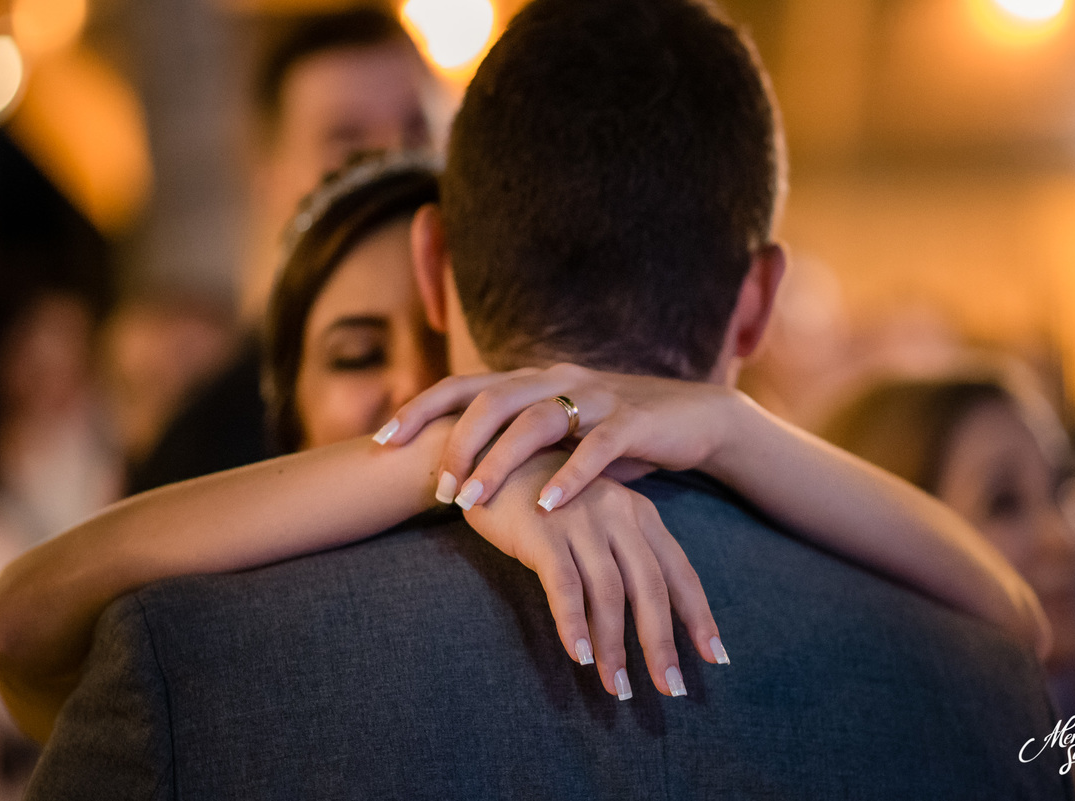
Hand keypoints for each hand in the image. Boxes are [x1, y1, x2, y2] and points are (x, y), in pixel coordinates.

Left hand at [376, 363, 740, 511]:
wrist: (694, 419)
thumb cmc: (613, 434)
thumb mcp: (558, 435)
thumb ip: (512, 443)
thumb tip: (449, 469)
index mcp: (532, 379)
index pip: (463, 385)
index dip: (419, 407)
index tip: (379, 440)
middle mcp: (557, 378)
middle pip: (492, 398)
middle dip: (456, 443)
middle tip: (435, 488)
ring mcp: (596, 396)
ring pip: (537, 421)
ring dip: (500, 461)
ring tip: (472, 501)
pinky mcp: (633, 421)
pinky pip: (597, 447)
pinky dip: (569, 476)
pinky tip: (547, 506)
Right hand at [463, 450, 727, 698]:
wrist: (489, 458)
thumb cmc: (544, 496)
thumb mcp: (596, 517)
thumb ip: (621, 553)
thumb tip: (644, 615)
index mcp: (639, 513)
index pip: (678, 571)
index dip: (698, 616)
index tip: (714, 658)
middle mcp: (618, 514)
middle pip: (650, 587)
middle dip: (661, 643)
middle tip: (671, 689)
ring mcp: (581, 521)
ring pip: (609, 594)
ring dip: (615, 646)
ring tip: (618, 688)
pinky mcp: (543, 531)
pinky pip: (565, 586)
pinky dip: (574, 624)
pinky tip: (580, 656)